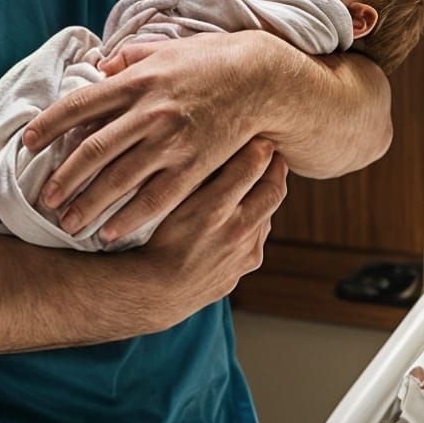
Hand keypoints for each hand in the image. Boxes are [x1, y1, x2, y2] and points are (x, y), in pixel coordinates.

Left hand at [20, 31, 281, 240]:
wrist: (262, 79)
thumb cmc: (211, 61)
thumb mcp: (167, 49)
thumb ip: (130, 58)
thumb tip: (100, 67)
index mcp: (138, 81)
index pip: (81, 104)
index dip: (49, 124)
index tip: (27, 142)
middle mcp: (150, 112)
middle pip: (93, 150)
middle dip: (63, 179)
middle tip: (44, 200)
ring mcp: (172, 141)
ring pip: (120, 180)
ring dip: (89, 205)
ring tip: (68, 223)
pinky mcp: (195, 165)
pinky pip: (157, 199)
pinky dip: (130, 219)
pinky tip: (111, 233)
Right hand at [142, 139, 286, 318]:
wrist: (153, 290)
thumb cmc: (148, 238)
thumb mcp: (162, 200)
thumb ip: (187, 173)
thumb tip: (205, 139)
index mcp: (213, 209)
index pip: (250, 165)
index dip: (257, 145)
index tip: (258, 133)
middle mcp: (236, 231)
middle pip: (272, 188)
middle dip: (275, 165)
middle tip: (272, 148)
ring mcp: (245, 252)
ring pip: (269, 212)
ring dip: (269, 190)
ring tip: (265, 172)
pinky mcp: (246, 266)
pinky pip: (260, 234)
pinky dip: (259, 216)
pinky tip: (251, 205)